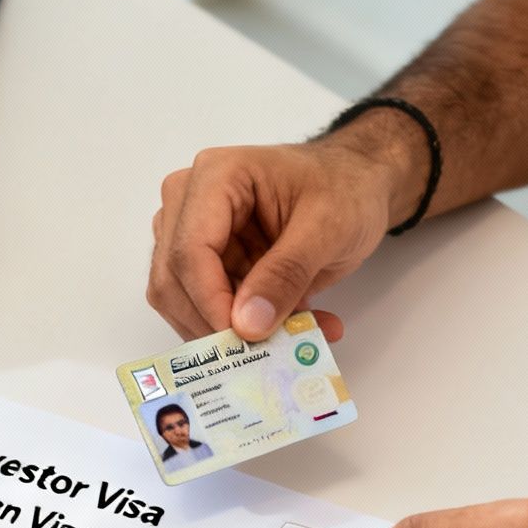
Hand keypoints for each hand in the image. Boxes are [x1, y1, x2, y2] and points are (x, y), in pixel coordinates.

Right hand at [147, 115, 422, 342]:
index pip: (190, 250)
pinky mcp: (202, 264)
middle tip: (268, 350)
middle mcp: (188, 201)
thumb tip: (247, 325)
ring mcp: (189, 232)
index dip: (210, 302)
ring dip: (230, 331)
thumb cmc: (343, 189)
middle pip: (174, 279)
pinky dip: (242, 328)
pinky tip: (291, 328)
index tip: (244, 339)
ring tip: (293, 335)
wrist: (354, 183)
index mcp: (216, 177)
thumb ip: (287, 274)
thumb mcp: (328, 228)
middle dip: (215, 323)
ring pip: (180, 301)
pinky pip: (204, 309)